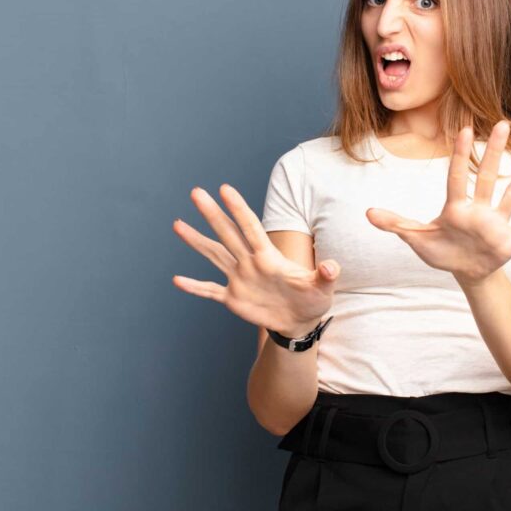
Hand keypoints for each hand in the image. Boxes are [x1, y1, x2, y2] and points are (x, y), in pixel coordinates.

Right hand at [172, 184, 339, 335]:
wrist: (300, 321)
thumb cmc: (313, 299)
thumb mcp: (323, 288)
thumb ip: (326, 276)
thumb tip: (332, 266)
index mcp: (269, 256)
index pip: (251, 227)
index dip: (238, 208)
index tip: (224, 189)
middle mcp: (250, 262)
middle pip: (227, 233)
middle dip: (212, 214)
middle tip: (196, 192)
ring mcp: (239, 278)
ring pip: (214, 254)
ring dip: (196, 240)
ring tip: (178, 224)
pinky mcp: (233, 298)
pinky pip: (210, 290)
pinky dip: (194, 286)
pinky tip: (177, 280)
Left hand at [365, 120, 510, 285]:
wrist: (466, 271)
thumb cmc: (442, 251)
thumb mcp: (417, 239)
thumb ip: (396, 224)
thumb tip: (367, 213)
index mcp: (455, 208)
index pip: (456, 177)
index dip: (459, 155)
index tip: (464, 130)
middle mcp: (478, 210)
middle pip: (487, 177)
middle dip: (494, 152)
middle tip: (501, 123)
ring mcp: (496, 224)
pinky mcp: (509, 240)